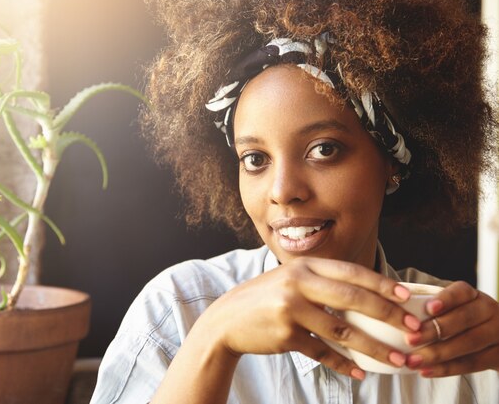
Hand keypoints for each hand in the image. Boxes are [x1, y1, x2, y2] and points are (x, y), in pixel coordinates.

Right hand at [197, 256, 421, 379]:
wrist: (227, 320)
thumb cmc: (265, 299)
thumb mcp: (290, 280)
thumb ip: (321, 283)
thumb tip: (364, 296)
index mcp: (305, 266)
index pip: (352, 272)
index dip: (382, 284)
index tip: (407, 297)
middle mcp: (298, 283)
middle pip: (352, 298)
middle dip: (387, 315)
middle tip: (413, 330)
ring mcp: (291, 309)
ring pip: (342, 330)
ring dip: (373, 347)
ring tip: (396, 360)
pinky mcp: (285, 335)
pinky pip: (323, 352)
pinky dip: (343, 364)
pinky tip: (359, 372)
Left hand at [404, 281, 498, 375]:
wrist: (494, 343)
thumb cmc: (459, 322)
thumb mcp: (451, 309)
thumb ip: (429, 307)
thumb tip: (390, 305)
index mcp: (473, 296)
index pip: (461, 292)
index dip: (446, 300)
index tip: (427, 308)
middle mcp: (489, 311)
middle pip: (464, 319)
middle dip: (435, 330)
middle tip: (409, 339)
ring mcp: (498, 334)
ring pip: (468, 343)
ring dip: (437, 353)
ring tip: (411, 360)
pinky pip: (472, 364)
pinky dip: (447, 368)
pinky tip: (426, 371)